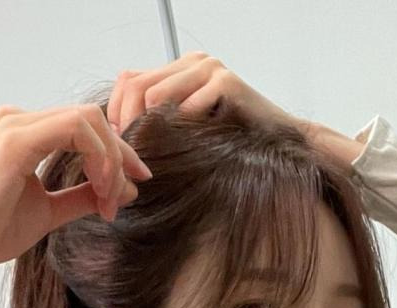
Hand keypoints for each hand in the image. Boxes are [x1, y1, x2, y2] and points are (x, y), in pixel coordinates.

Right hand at [0, 103, 152, 272]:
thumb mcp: (51, 210)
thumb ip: (83, 196)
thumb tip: (123, 190)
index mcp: (24, 132)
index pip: (84, 127)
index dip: (117, 153)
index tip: (133, 187)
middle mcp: (18, 120)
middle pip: (92, 118)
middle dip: (121, 156)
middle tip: (128, 195)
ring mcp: (15, 124)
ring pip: (89, 120)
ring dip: (111, 159)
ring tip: (110, 198)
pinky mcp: (16, 138)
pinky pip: (76, 130)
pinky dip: (99, 158)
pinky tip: (101, 189)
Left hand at [107, 50, 307, 139]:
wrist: (280, 144)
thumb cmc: (234, 141)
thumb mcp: (190, 127)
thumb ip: (161, 119)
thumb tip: (119, 133)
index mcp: (182, 67)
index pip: (130, 79)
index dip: (116, 111)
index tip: (118, 142)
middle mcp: (194, 61)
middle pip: (137, 85)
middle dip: (127, 123)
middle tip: (129, 155)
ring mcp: (211, 68)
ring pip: (156, 96)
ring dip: (150, 131)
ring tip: (153, 156)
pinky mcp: (226, 82)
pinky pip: (186, 108)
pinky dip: (182, 132)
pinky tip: (188, 150)